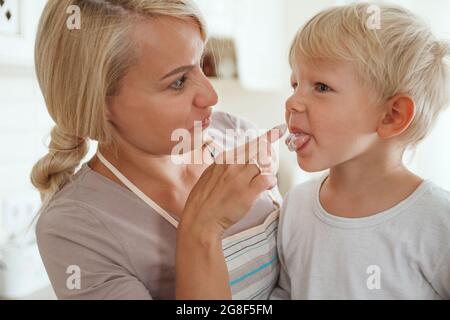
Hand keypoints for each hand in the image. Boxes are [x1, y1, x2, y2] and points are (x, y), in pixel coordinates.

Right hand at [180, 123, 286, 237]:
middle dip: (269, 155)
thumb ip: (224, 166)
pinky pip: (267, 179)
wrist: (200, 220)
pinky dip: (271, 182)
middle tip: (272, 162)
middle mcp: (231, 165)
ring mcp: (239, 178)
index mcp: (222, 159)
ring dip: (268, 171)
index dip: (267, 137)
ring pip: (264, 165)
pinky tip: (267, 186)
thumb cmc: (203, 201)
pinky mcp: (247, 192)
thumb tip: (237, 162)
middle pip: (259, 152)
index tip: (278, 129)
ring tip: (263, 181)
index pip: (249, 144)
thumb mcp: (210, 175)